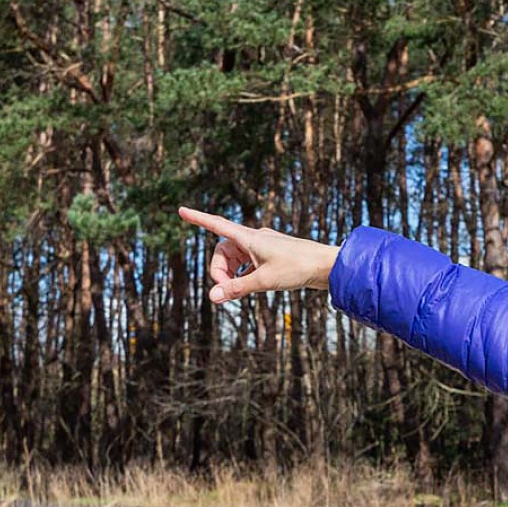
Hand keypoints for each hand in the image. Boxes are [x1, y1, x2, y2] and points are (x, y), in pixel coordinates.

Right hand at [176, 206, 340, 303]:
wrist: (326, 266)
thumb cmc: (298, 268)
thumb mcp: (264, 281)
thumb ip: (236, 289)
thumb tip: (212, 297)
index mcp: (249, 237)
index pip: (217, 225)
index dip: (198, 218)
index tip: (181, 210)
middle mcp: (254, 239)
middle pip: (223, 251)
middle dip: (219, 271)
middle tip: (226, 291)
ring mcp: (262, 248)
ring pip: (235, 260)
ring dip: (231, 275)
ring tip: (238, 292)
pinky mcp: (271, 257)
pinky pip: (248, 265)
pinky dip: (243, 276)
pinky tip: (249, 287)